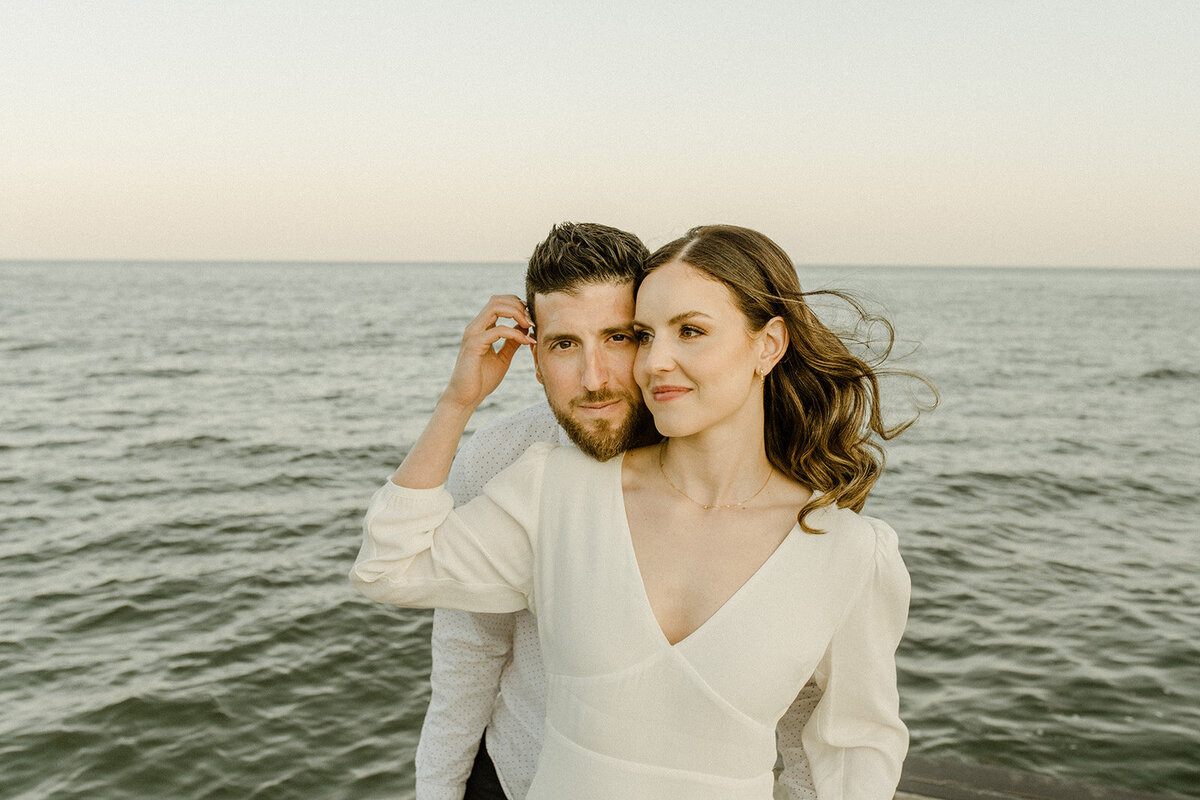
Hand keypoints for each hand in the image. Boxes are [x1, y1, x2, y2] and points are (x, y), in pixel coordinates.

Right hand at [440, 295, 534, 411]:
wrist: (466, 398)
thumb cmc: (482, 380)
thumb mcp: (503, 357)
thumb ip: (512, 342)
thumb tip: (525, 329)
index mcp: (481, 328)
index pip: (499, 303)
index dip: (517, 306)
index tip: (531, 320)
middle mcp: (475, 327)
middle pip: (497, 300)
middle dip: (518, 305)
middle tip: (532, 322)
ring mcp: (473, 334)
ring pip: (495, 308)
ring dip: (517, 313)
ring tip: (530, 326)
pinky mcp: (474, 345)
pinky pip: (498, 330)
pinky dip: (515, 333)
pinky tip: (525, 342)